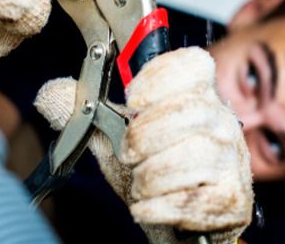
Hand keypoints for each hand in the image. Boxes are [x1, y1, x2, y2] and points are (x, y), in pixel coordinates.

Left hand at [35, 47, 253, 243]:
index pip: (194, 65)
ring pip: (192, 156)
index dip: (161, 77)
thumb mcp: (116, 138)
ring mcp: (233, 161)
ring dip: (150, 176)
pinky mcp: (232, 199)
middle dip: (144, 136)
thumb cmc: (155, 170)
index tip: (133, 99)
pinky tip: (147, 206)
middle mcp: (222, 122)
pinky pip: (194, 199)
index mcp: (198, 97)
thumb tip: (51, 93)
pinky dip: (158, 206)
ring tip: (140, 184)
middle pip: (188, 112)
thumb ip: (85, 114)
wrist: (179, 219)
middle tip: (128, 153)